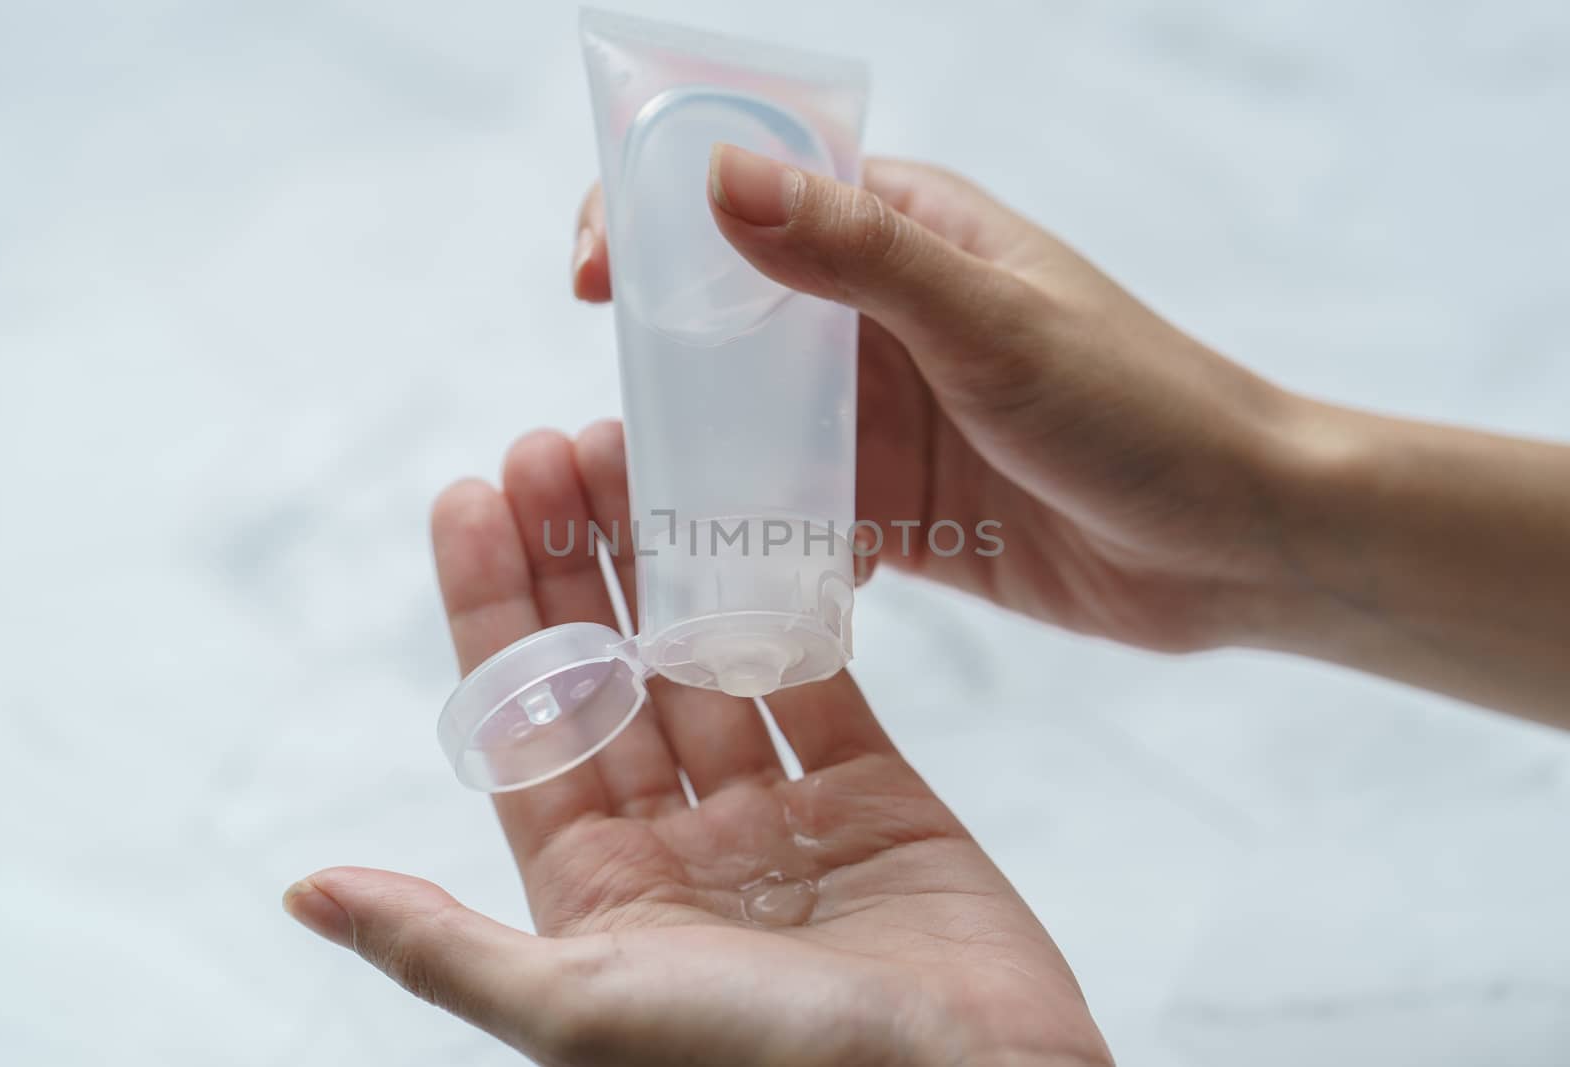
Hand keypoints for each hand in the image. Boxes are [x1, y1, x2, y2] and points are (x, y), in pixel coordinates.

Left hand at [284, 427, 1112, 1065]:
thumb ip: (443, 942)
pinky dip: (790, 602)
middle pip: (612, 674)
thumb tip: (306, 890)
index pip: (526, 721)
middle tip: (548, 446)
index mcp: (599, 896)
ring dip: (671, 561)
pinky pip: (822, 680)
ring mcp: (782, 819)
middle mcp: (682, 849)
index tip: (469, 496)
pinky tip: (757, 520)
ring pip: (709, 662)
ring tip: (636, 450)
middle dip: (575, 560)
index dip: (493, 607)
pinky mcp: (878, 798)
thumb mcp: (581, 1008)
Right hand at [573, 145, 1298, 653]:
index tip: (594, 278)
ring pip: (756, 424)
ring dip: (697, 458)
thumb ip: (857, 252)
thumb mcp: (991, 321)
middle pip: (735, 319)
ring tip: (634, 509)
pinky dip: (758, 534)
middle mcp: (885, 319)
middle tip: (602, 423)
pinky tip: (726, 571)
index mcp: (908, 234)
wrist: (1238, 543)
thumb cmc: (1140, 406)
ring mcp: (888, 418)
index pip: (758, 193)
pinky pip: (799, 513)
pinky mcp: (899, 508)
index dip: (660, 218)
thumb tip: (716, 176)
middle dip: (661, 359)